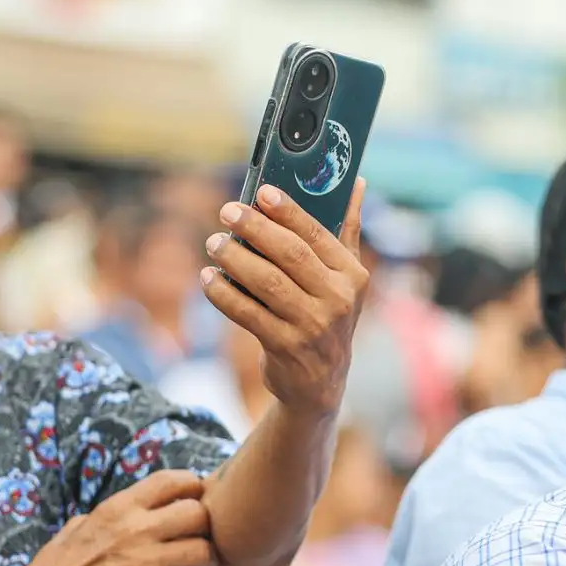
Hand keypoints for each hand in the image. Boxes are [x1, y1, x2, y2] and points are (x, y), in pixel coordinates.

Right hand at [11, 470, 218, 565]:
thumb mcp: (81, 525)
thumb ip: (115, 513)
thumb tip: (139, 506)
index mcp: (117, 508)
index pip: (173, 481)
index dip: (192, 489)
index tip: (193, 501)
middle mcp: (134, 530)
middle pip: (198, 514)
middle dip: (204, 527)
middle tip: (197, 539)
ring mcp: (143, 564)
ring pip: (203, 552)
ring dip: (205, 561)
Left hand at [199, 180, 369, 417]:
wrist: (321, 381)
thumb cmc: (330, 316)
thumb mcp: (347, 279)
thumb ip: (349, 231)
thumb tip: (358, 184)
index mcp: (353, 276)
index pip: (317, 234)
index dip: (288, 211)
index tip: (261, 192)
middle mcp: (338, 299)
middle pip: (290, 254)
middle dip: (254, 228)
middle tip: (226, 212)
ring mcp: (312, 325)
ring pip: (265, 281)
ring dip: (234, 258)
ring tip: (214, 243)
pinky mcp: (285, 347)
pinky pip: (246, 312)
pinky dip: (222, 293)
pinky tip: (208, 278)